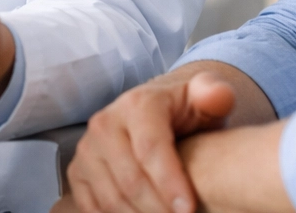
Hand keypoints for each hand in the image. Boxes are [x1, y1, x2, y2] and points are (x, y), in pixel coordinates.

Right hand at [66, 66, 239, 212]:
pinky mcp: (78, 172)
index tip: (189, 208)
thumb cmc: (185, 112)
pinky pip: (91, 207)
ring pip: (110, 198)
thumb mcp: (205, 98)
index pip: (150, 149)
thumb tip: (217, 95)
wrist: (157, 114)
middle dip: (159, 209)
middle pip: (130, 180)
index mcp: (136, 104)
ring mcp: (87, 149)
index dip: (170, 183)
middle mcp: (104, 123)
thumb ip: (215, 95)